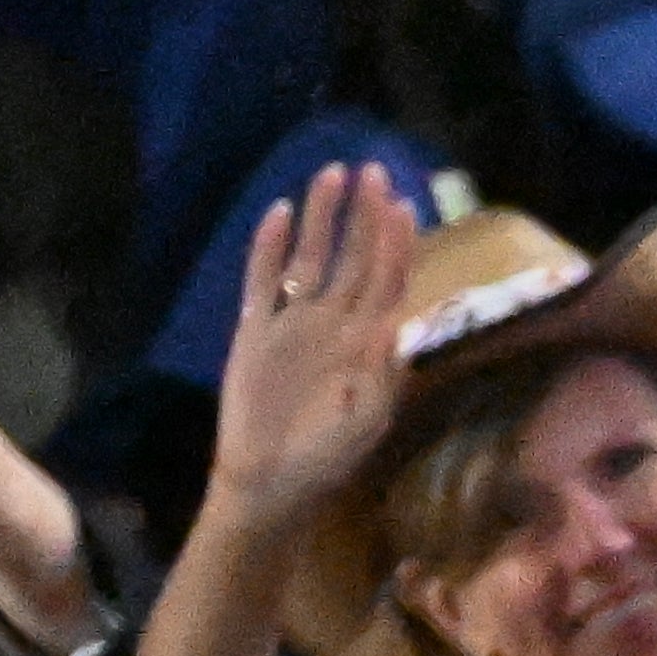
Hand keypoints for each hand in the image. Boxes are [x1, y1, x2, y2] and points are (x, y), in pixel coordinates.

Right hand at [211, 165, 418, 520]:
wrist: (267, 485)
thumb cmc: (324, 461)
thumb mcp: (364, 423)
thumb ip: (381, 377)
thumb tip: (395, 325)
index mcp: (366, 343)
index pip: (387, 281)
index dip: (396, 243)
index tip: (402, 203)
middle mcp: (332, 324)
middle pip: (353, 258)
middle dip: (364, 215)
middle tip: (372, 170)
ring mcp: (292, 323)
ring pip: (310, 258)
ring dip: (321, 218)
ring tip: (330, 174)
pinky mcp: (254, 331)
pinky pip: (261, 281)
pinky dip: (269, 248)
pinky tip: (279, 214)